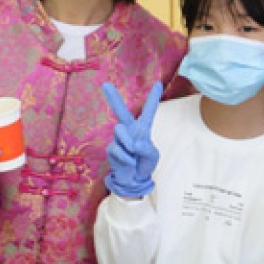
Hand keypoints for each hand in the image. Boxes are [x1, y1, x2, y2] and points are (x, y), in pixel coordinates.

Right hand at [101, 81, 161, 198]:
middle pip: (122, 112)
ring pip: (121, 131)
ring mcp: (118, 139)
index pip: (148, 112)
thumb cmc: (144, 164)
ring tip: (134, 154)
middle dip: (114, 98)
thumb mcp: (152, 157)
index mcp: (142, 129)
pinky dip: (126, 158)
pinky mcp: (111, 149)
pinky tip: (129, 162)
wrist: (133, 180)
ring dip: (129, 143)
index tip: (158, 83)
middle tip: (105, 84)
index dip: (153, 98)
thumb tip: (134, 144)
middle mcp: (129, 130)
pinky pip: (118, 149)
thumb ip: (146, 148)